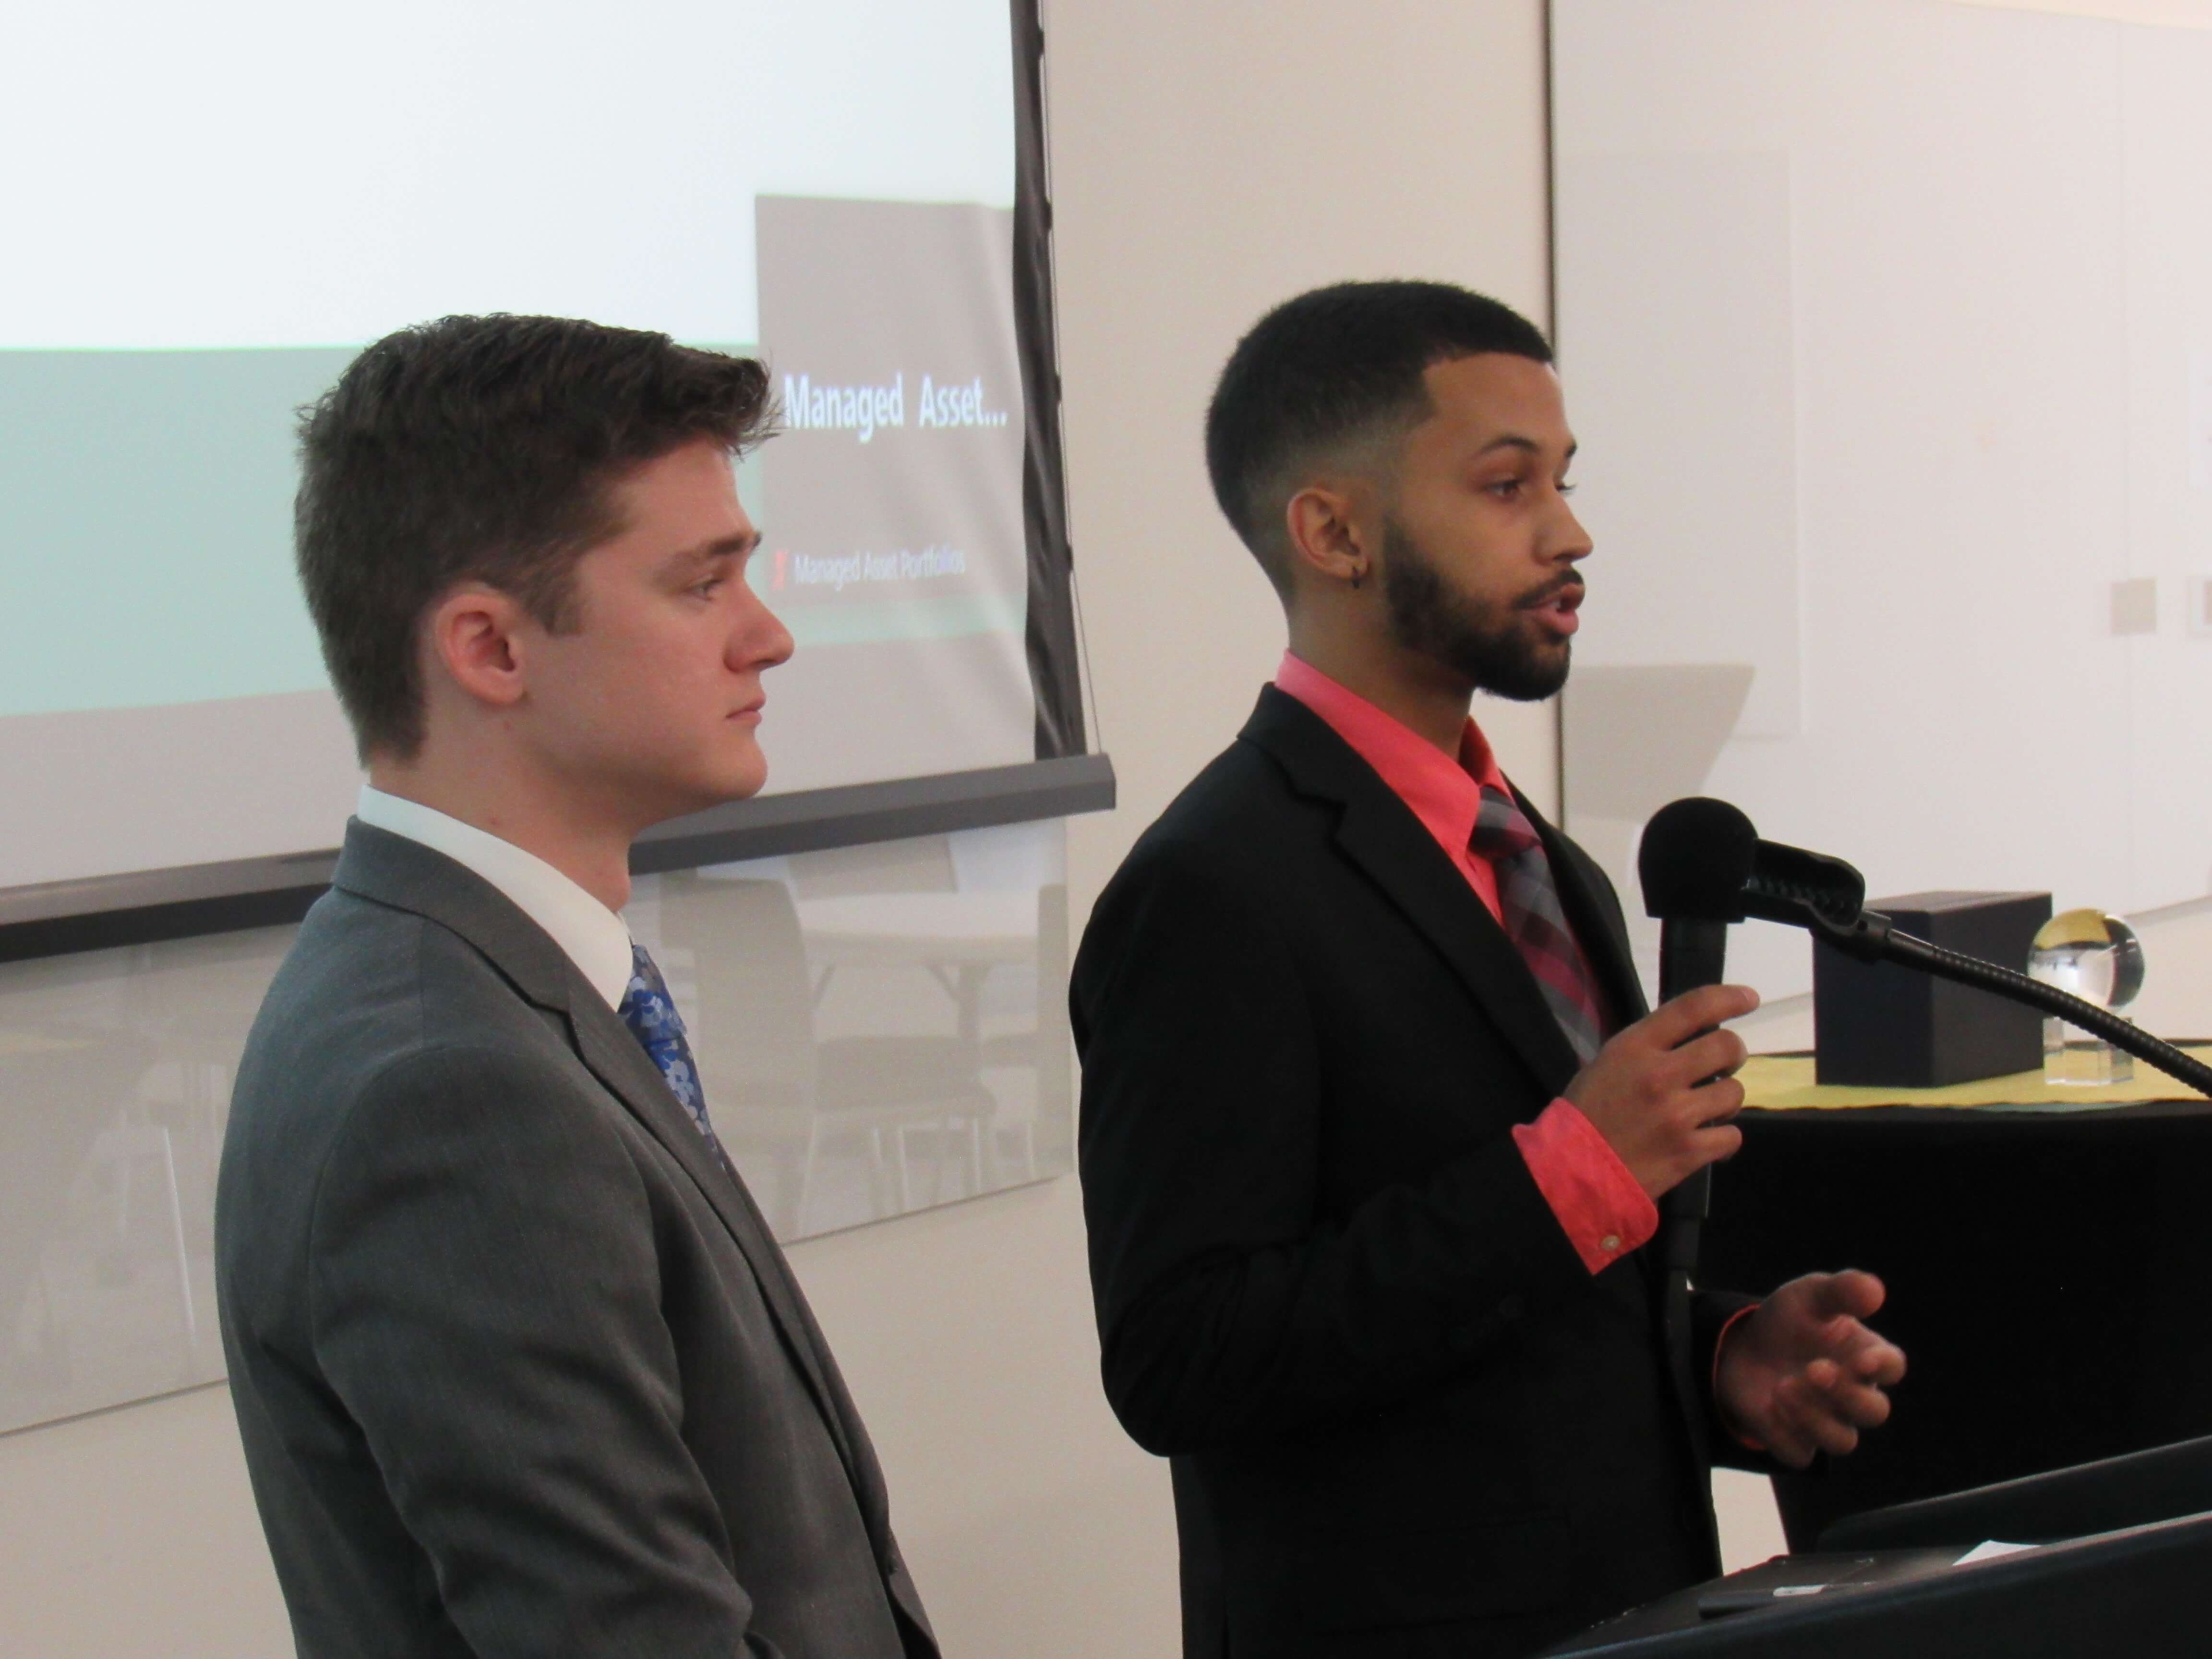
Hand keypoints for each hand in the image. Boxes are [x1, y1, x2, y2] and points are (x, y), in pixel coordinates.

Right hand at [1564, 983, 1759, 1198]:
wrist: (1573, 1170)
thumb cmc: (1586, 1113)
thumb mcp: (1608, 1063)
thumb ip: (1648, 1047)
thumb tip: (1692, 1039)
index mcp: (1636, 1047)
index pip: (1694, 1008)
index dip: (1729, 998)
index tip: (1749, 998)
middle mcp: (1660, 1075)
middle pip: (1727, 1046)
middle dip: (1733, 1053)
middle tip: (1724, 1064)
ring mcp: (1677, 1115)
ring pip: (1734, 1092)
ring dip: (1725, 1099)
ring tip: (1706, 1108)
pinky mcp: (1689, 1152)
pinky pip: (1731, 1135)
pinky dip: (1723, 1137)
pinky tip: (1705, 1140)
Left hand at [1716, 1271, 1907, 1468]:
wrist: (1744, 1345)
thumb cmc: (1790, 1320)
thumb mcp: (1809, 1295)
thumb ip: (1841, 1290)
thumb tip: (1874, 1290)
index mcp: (1865, 1356)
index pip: (1892, 1367)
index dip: (1882, 1367)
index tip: (1862, 1359)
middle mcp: (1854, 1394)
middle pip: (1873, 1411)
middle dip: (1846, 1394)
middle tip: (1813, 1369)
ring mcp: (1827, 1421)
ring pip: (1842, 1441)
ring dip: (1815, 1417)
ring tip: (1782, 1387)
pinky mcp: (1795, 1441)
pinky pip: (1800, 1454)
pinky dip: (1785, 1435)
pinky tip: (1768, 1408)